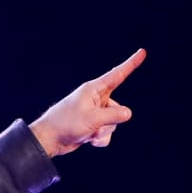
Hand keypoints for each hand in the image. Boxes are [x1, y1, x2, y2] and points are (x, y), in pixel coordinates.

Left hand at [29, 49, 143, 157]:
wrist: (49, 140)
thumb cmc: (66, 124)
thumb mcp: (93, 118)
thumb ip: (114, 115)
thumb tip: (128, 113)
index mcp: (93, 90)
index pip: (117, 75)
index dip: (131, 64)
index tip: (142, 52)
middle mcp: (95, 99)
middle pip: (118, 108)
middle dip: (110, 121)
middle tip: (93, 125)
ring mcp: (94, 113)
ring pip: (113, 123)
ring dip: (103, 132)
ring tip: (88, 133)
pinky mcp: (92, 125)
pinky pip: (106, 132)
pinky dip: (100, 138)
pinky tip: (88, 140)